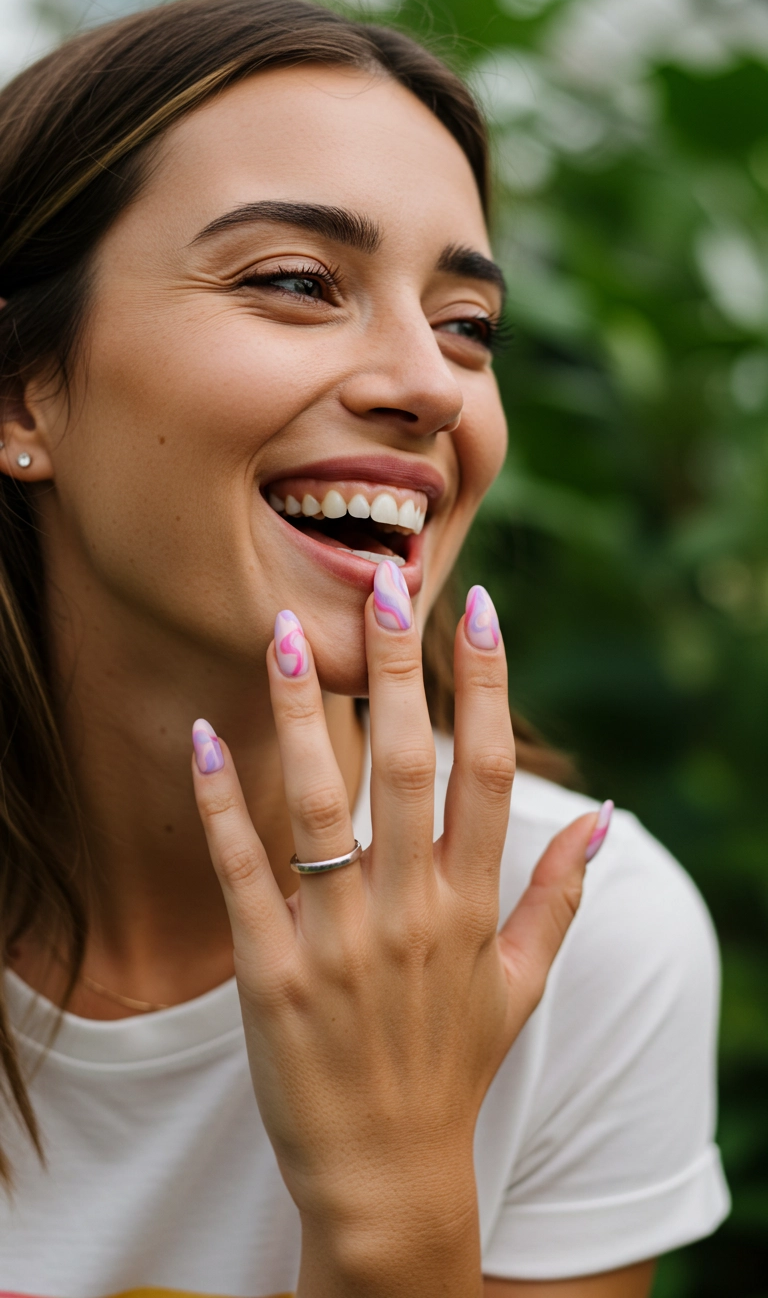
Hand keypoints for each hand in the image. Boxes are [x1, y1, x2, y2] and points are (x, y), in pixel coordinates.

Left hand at [192, 567, 608, 1297]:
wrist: (389, 1176)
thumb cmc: (454, 1066)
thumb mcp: (523, 984)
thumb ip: (560, 895)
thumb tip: (605, 815)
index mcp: (472, 906)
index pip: (488, 774)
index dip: (487, 687)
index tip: (480, 611)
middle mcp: (410, 912)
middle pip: (406, 767)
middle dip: (397, 671)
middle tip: (386, 585)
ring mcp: (338, 942)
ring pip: (319, 805)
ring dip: (298, 714)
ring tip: (283, 632)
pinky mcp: (270, 974)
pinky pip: (242, 874)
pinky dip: (220, 805)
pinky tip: (203, 737)